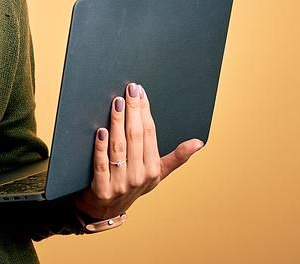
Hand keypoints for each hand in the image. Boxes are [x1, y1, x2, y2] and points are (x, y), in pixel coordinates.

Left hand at [73, 82, 204, 220]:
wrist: (106, 209)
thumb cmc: (133, 184)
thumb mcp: (157, 173)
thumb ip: (176, 158)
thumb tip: (199, 142)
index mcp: (153, 169)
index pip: (149, 134)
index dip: (145, 111)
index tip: (140, 91)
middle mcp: (138, 176)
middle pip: (135, 137)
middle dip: (133, 111)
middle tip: (130, 89)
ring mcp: (120, 183)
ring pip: (119, 147)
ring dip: (117, 123)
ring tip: (117, 103)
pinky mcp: (101, 188)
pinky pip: (101, 164)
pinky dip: (100, 147)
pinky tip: (100, 130)